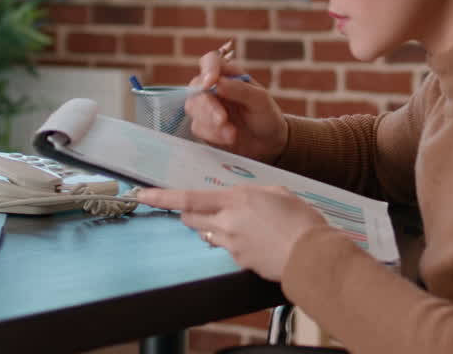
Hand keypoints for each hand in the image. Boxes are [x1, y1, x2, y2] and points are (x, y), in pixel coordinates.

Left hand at [137, 186, 325, 281]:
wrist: (311, 254)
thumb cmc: (300, 219)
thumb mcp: (277, 191)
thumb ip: (251, 193)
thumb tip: (240, 198)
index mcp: (235, 199)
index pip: (187, 198)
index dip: (161, 197)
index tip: (141, 195)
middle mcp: (227, 221)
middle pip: (190, 217)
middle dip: (189, 212)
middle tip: (201, 209)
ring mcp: (231, 243)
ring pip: (205, 233)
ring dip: (211, 227)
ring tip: (240, 225)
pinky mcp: (238, 261)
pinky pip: (223, 248)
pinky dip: (231, 242)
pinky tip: (253, 239)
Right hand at [185, 43, 287, 162]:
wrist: (268, 143)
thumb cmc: (266, 115)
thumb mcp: (260, 100)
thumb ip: (240, 89)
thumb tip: (217, 82)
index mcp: (228, 74)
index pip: (210, 61)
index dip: (208, 69)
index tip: (210, 83)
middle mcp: (213, 87)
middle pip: (196, 87)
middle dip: (208, 106)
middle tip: (223, 120)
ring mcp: (206, 106)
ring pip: (193, 107)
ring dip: (211, 123)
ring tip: (232, 134)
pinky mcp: (203, 125)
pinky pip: (197, 127)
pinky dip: (212, 135)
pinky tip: (229, 138)